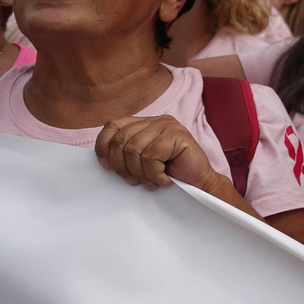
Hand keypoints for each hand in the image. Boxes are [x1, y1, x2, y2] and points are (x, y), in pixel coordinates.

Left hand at [95, 114, 219, 191]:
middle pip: (120, 140)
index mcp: (144, 123)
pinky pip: (151, 156)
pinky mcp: (178, 135)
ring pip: (134, 149)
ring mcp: (168, 126)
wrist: (200, 183)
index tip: (106, 166)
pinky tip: (164, 179)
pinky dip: (154, 174)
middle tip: (134, 180)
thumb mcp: (141, 162)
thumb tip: (104, 160)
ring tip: (151, 181)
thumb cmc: (171, 174)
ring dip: (140, 172)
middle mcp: (156, 120)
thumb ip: (126, 153)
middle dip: (121, 166)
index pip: (112, 126)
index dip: (103, 147)